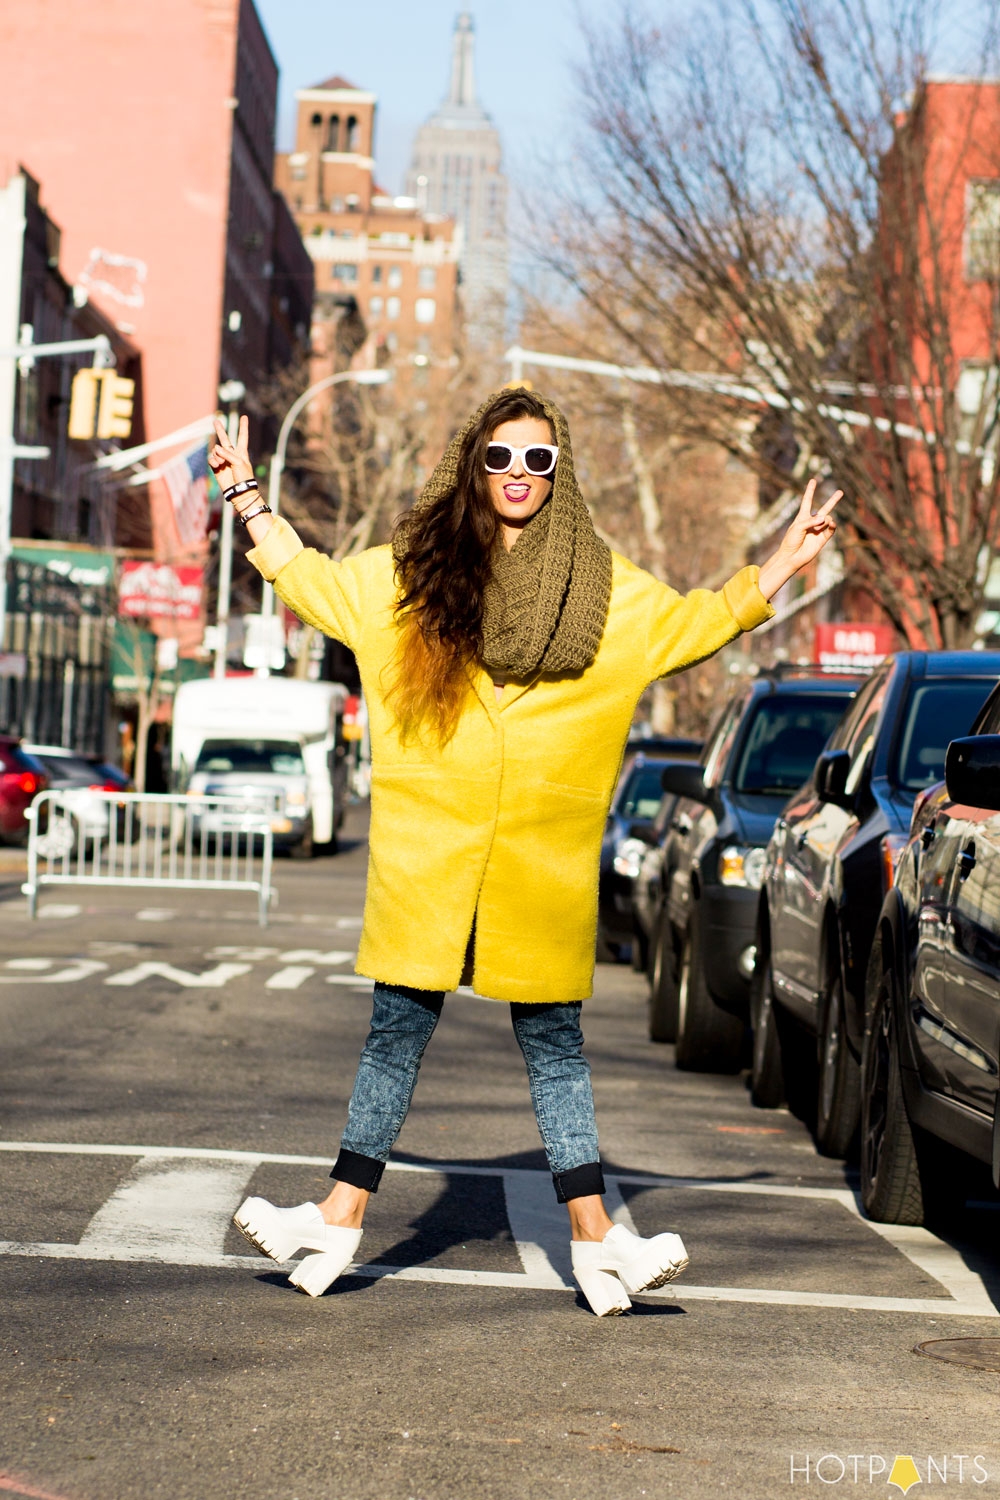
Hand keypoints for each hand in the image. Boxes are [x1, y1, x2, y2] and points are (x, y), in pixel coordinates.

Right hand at [208, 414, 253, 492]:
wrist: (239, 491)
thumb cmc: (243, 477)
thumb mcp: (238, 463)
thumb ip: (227, 454)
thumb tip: (216, 448)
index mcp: (241, 452)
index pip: (242, 437)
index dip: (243, 427)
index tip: (244, 417)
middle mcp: (231, 454)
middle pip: (225, 439)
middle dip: (220, 430)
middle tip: (216, 420)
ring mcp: (223, 460)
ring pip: (216, 450)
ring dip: (217, 455)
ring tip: (221, 463)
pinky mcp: (216, 467)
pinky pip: (211, 459)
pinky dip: (213, 461)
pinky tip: (217, 465)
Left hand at [757, 478, 841, 600]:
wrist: (792, 557)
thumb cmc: (791, 541)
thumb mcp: (797, 527)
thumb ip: (811, 521)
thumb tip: (825, 518)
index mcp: (802, 517)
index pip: (807, 500)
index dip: (810, 491)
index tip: (813, 480)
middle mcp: (812, 522)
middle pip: (825, 508)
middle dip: (833, 500)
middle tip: (841, 492)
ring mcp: (819, 530)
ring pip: (828, 518)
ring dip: (825, 520)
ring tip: (819, 526)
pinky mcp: (824, 538)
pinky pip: (831, 529)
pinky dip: (832, 525)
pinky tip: (831, 523)